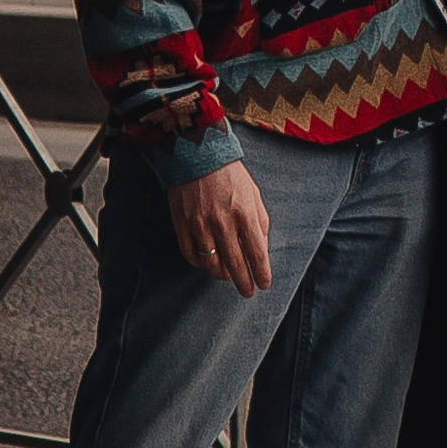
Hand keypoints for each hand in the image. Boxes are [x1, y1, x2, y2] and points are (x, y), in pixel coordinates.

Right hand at [167, 157, 273, 294]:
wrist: (198, 155)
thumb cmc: (230, 176)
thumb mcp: (253, 195)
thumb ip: (260, 223)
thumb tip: (261, 251)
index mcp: (244, 213)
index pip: (256, 253)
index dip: (261, 273)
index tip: (264, 284)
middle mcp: (223, 221)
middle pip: (235, 265)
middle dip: (244, 284)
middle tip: (248, 292)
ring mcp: (200, 224)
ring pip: (212, 264)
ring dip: (222, 275)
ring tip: (229, 276)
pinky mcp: (182, 224)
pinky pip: (192, 255)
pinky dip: (201, 264)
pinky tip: (209, 264)